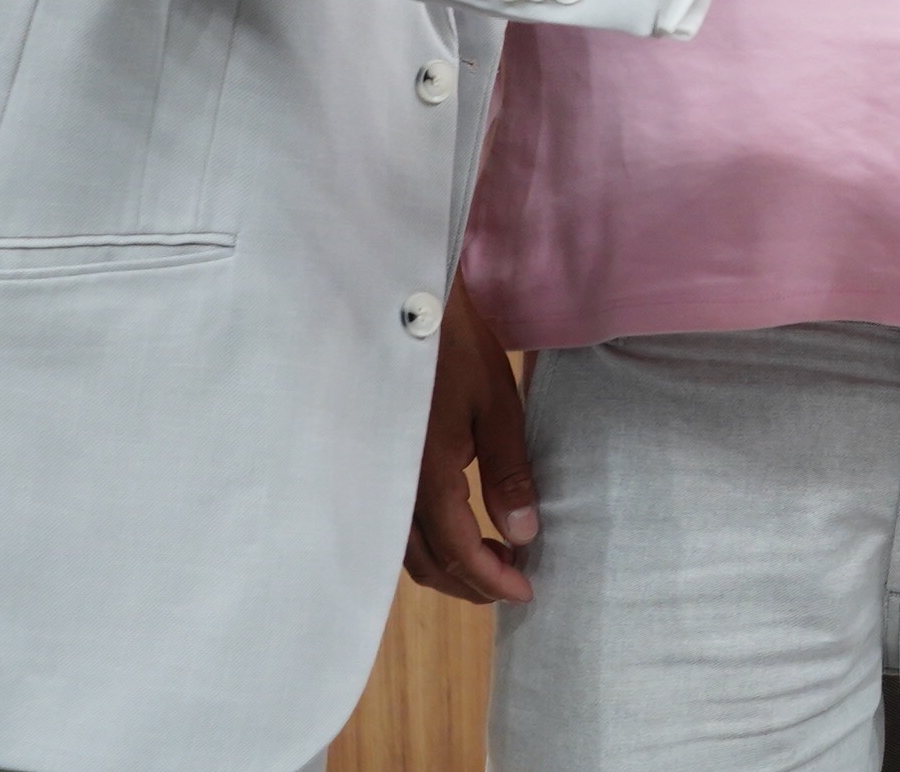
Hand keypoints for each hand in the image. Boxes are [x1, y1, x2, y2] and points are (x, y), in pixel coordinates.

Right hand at [403, 276, 536, 604]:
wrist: (397, 306)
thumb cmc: (455, 350)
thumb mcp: (496, 406)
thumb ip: (509, 475)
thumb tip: (524, 537)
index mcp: (426, 478)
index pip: (459, 553)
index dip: (494, 580)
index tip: (526, 592)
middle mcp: (392, 491)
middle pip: (429, 564)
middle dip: (471, 584)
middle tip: (513, 583)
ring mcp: (377, 481)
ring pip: (407, 552)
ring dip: (449, 567)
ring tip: (493, 561)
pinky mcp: (373, 468)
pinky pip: (396, 528)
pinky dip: (427, 545)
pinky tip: (456, 532)